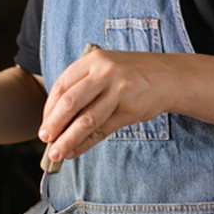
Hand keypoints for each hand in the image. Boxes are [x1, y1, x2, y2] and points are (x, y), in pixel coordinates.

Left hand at [39, 49, 163, 161]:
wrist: (168, 77)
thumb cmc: (130, 75)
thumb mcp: (104, 70)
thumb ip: (82, 87)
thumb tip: (56, 118)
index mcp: (92, 61)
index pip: (61, 86)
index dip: (49, 108)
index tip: (44, 124)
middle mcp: (103, 73)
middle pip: (70, 102)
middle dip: (54, 124)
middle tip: (44, 139)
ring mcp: (118, 90)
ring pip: (86, 120)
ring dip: (68, 140)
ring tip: (56, 153)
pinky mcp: (130, 109)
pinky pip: (102, 130)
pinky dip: (86, 143)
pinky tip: (76, 151)